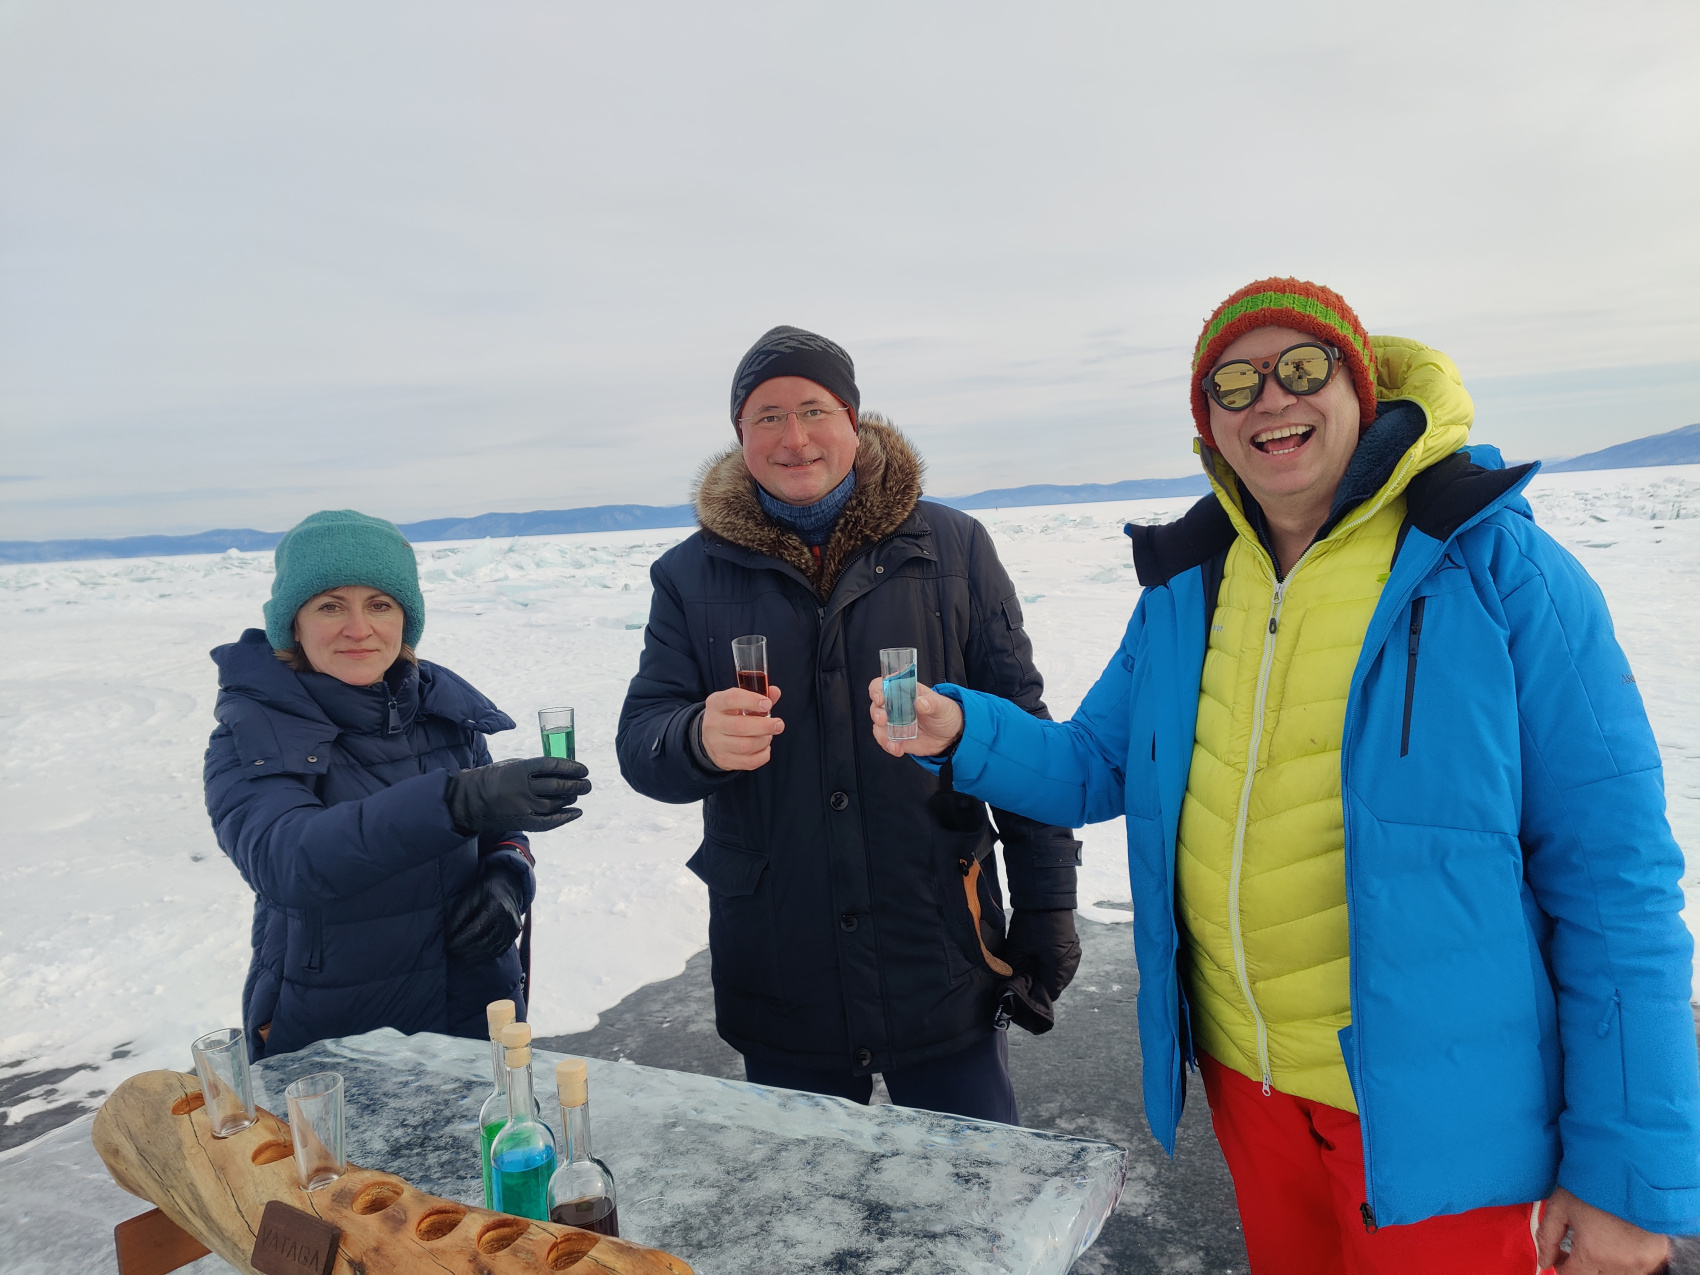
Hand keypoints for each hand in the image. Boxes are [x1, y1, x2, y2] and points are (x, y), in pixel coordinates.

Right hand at [444, 757, 590, 834]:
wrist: (469, 800)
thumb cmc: (492, 778)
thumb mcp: (511, 764)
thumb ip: (534, 767)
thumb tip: (559, 770)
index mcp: (520, 769)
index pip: (553, 766)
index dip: (572, 768)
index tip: (583, 770)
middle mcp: (523, 788)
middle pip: (558, 786)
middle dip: (577, 785)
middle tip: (587, 784)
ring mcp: (523, 807)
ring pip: (555, 803)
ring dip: (570, 799)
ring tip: (577, 795)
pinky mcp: (522, 821)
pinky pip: (548, 822)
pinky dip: (564, 817)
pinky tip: (576, 812)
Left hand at [445, 861, 526, 963]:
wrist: (509, 887)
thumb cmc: (485, 891)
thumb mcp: (469, 897)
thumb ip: (458, 916)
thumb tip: (448, 936)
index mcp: (496, 907)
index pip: (477, 929)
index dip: (461, 940)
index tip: (449, 945)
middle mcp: (508, 919)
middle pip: (485, 942)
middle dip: (466, 950)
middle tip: (452, 953)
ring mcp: (514, 928)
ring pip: (493, 949)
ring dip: (475, 956)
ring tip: (461, 957)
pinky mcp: (515, 934)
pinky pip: (500, 950)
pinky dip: (486, 956)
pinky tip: (475, 956)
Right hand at [700, 684, 784, 770]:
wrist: (711, 737)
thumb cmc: (731, 715)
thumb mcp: (740, 701)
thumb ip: (759, 696)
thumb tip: (775, 692)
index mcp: (716, 703)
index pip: (732, 698)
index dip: (752, 700)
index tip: (768, 704)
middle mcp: (712, 724)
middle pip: (740, 726)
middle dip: (765, 726)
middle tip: (779, 725)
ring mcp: (716, 744)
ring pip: (745, 746)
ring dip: (764, 740)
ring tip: (768, 736)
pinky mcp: (723, 760)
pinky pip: (749, 762)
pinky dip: (763, 755)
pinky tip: (765, 748)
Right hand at [867, 678, 964, 757]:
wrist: (951, 735)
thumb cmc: (945, 713)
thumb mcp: (942, 705)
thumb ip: (931, 703)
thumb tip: (920, 702)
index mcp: (903, 691)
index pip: (882, 685)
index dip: (877, 690)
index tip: (880, 698)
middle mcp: (895, 706)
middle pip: (876, 706)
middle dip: (876, 713)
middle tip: (883, 720)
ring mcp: (894, 723)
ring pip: (878, 726)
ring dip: (881, 734)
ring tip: (892, 742)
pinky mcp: (896, 738)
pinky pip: (886, 742)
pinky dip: (888, 746)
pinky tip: (897, 748)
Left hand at [999, 909, 1082, 1034]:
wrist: (1045, 894)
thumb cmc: (1032, 922)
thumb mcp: (1019, 947)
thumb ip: (1014, 969)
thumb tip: (1008, 983)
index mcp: (1061, 968)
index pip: (1050, 994)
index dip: (1034, 995)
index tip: (1018, 992)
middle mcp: (1071, 963)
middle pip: (1054, 984)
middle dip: (1037, 984)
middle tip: (1019, 979)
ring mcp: (1073, 953)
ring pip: (1056, 972)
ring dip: (1042, 973)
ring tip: (1024, 967)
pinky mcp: (1070, 943)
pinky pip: (1059, 961)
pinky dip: (1047, 962)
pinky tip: (1033, 957)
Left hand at [1535, 1186, 1669, 1272]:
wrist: (1630, 1167)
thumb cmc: (1593, 1183)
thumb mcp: (1560, 1205)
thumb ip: (1547, 1236)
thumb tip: (1544, 1259)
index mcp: (1593, 1253)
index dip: (1561, 1266)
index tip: (1560, 1254)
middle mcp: (1619, 1263)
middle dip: (1583, 1266)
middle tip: (1577, 1247)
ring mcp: (1641, 1261)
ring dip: (1604, 1265)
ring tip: (1598, 1242)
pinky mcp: (1657, 1254)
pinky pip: (1637, 1269)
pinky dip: (1625, 1261)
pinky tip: (1617, 1241)